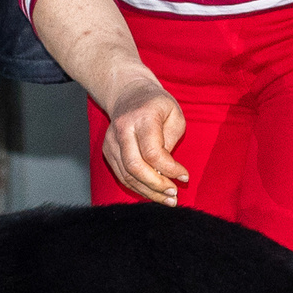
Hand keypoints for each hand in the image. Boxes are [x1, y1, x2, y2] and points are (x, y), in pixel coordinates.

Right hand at [100, 82, 189, 205]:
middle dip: (157, 186)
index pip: (152, 152)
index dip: (169, 169)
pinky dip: (138, 187)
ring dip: (148, 191)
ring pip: (127, 175)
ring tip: (167, 199)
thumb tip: (167, 170)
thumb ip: (171, 141)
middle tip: (174, 195)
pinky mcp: (107, 150)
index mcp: (142, 117)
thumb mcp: (174, 114)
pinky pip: (122, 175)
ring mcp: (112, 141)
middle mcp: (123, 129)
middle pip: (135, 167)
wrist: (128, 93)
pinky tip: (153, 191)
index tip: (184, 176)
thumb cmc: (156, 104)